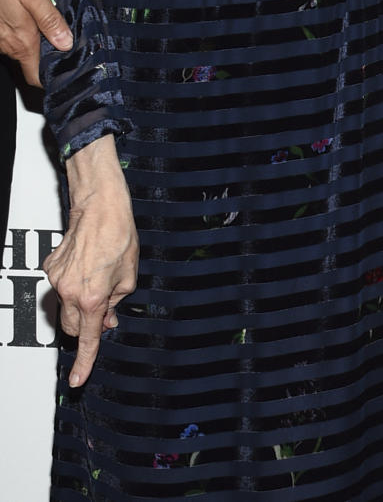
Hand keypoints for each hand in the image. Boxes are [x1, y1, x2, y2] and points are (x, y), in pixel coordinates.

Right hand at [0, 0, 71, 85]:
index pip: (35, 76)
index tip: (66, 69)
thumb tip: (66, 42)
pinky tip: (34, 17)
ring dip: (38, 42)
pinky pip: (13, 39)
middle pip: (31, 63)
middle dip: (49, 56)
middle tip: (67, 41)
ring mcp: (0, 38)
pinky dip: (25, 33)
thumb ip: (50, 20)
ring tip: (54, 25)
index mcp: (22, 39)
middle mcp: (8, 44)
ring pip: (23, 50)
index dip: (50, 78)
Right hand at [44, 136, 138, 386]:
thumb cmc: (119, 236)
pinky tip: (87, 263)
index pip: (87, 338)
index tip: (78, 380)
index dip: (84, 361)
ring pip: (65, 305)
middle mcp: (70, 291)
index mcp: (92, 298)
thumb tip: (107, 318)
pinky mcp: (50, 266)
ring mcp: (57, 279)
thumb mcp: (129, 275)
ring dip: (80, 302)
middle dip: (86, 325)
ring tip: (100, 276)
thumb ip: (117, 301)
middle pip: (71, 325)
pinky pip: (61, 284)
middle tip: (106, 310)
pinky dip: (73, 282)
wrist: (100, 206)